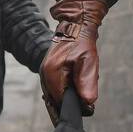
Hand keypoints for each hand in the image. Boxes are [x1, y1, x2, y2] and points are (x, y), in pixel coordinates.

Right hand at [39, 0, 107, 123]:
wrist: (76, 26)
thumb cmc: (82, 42)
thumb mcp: (88, 63)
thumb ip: (87, 84)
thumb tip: (87, 104)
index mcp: (51, 74)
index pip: (61, 101)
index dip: (75, 105)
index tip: (88, 105)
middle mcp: (44, 75)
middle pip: (57, 99)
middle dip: (73, 99)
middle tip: (87, 93)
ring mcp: (45, 73)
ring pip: (57, 93)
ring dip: (70, 93)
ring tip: (82, 83)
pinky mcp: (49, 71)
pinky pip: (57, 87)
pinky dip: (67, 88)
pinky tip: (76, 80)